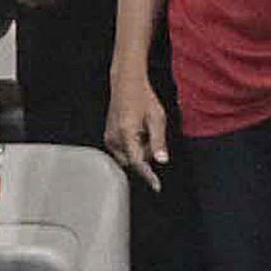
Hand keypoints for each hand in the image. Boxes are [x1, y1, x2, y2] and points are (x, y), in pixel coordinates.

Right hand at [105, 71, 172, 187]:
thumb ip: (159, 141)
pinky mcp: (108, 137)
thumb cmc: (143, 98)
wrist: (126, 84)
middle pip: (133, 162)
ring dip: (138, 151)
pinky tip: (137, 132)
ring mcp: (109, 138)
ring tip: (143, 130)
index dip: (148, 175)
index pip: (137, 162)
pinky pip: (122, 151)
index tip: (156, 186)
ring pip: (127, 157)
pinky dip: (132, 146)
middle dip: (145, 155)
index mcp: (126, 133)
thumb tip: (162, 160)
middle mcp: (114, 138)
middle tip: (151, 135)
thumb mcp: (157, 118)